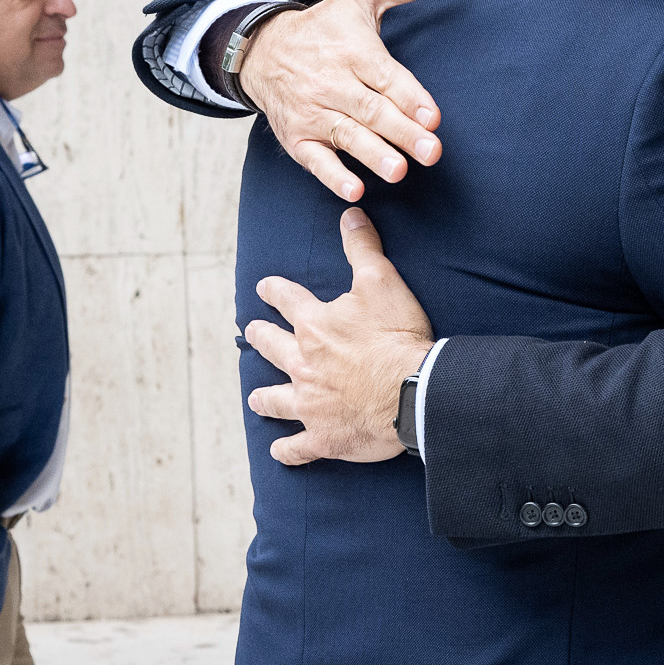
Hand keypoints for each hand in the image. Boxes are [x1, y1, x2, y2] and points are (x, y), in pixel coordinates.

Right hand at [239, 0, 451, 201]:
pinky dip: (331, 176)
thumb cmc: (328, 23)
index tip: (432, 115)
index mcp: (352, 49)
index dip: (409, 95)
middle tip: (432, 152)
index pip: (385, 75)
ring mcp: (311, 111)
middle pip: (371, 110)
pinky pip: (314, 159)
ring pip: (345, 136)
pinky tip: (353, 191)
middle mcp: (331, 81)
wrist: (260, 47)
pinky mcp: (296, 137)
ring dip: (372, 156)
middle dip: (402, 131)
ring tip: (398, 172)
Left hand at [244, 209, 433, 464]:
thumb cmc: (396, 336)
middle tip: (251, 333)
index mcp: (314, 325)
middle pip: (271, 348)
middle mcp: (302, 364)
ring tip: (257, 397)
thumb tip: (349, 213)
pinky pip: (296, 447)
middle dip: (260, 337)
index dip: (274, 291)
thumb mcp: (382, 282)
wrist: (411, 391)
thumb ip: (362, 247)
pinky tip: (280, 451)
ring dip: (265, 397)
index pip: (286, 300)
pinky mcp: (322, 436)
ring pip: (274, 400)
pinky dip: (287, 450)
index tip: (264, 287)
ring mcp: (308, 403)